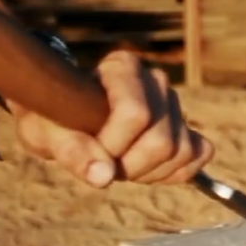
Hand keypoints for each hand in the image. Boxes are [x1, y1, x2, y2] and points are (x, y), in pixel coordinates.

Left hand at [11, 50, 214, 187]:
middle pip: (161, 140)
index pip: (136, 114)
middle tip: (105, 165)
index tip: (90, 151)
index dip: (113, 145)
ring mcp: (175, 104)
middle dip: (131, 166)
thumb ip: (72, 151)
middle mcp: (155, 81)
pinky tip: (147, 170)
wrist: (66, 119)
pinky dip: (175, 172)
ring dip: (149, 172)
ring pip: (180, 151)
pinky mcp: (187, 126)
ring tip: (121, 166)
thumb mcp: (46, 133)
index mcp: (122, 68)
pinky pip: (199, 154)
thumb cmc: (53, 120)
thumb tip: (103, 176)